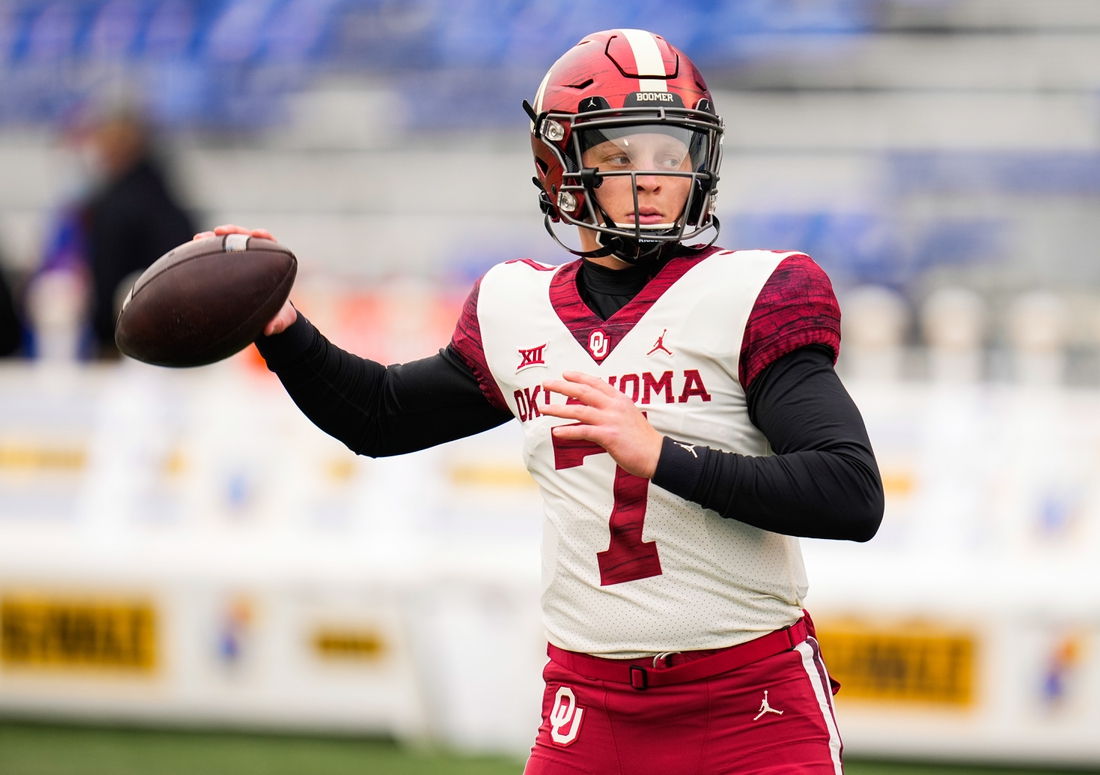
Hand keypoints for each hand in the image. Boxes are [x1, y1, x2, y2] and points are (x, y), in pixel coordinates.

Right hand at [193, 224, 294, 335]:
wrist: (264, 315)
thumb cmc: (276, 313)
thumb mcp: (281, 319)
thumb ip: (280, 322)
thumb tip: (270, 329)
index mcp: (272, 264)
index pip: (269, 243)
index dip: (263, 236)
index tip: (257, 234)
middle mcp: (255, 258)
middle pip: (245, 238)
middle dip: (233, 232)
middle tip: (220, 232)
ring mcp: (239, 260)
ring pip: (225, 244)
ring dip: (212, 240)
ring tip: (198, 239)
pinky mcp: (225, 267)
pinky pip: (213, 256)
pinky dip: (203, 253)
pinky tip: (189, 253)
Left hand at [541, 371, 663, 478]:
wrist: (657, 455)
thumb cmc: (643, 440)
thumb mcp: (630, 417)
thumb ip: (614, 411)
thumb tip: (597, 411)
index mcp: (620, 399)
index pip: (596, 383)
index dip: (579, 377)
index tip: (565, 373)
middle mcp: (614, 406)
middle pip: (583, 391)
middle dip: (561, 386)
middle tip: (545, 384)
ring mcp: (611, 420)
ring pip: (579, 409)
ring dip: (558, 409)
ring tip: (542, 408)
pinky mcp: (608, 435)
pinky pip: (583, 431)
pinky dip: (568, 431)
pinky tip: (556, 432)